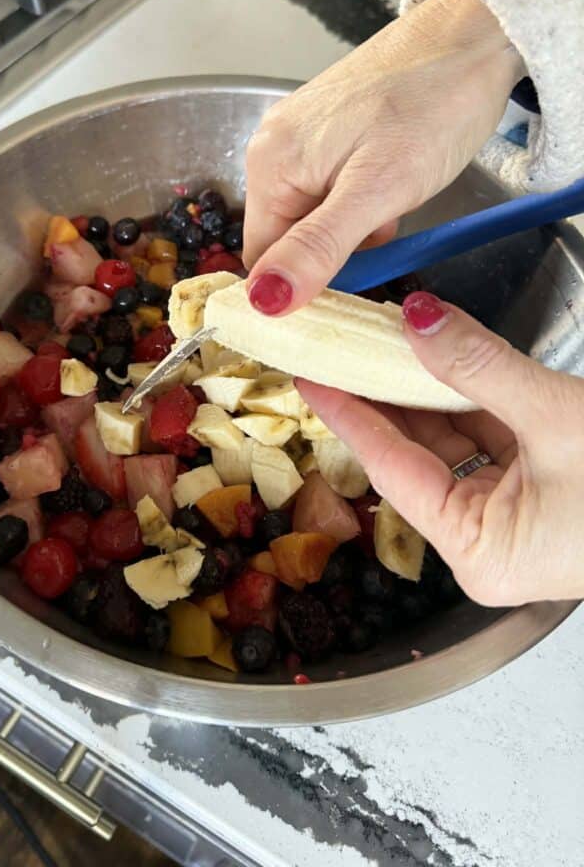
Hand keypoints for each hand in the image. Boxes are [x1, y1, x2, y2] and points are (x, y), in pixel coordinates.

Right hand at [243, 0, 523, 314]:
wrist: (475, 35)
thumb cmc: (432, 106)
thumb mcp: (377, 191)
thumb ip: (318, 248)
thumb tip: (264, 302)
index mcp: (269, 165)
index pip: (262, 260)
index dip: (299, 286)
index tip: (349, 290)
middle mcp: (271, 148)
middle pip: (283, 238)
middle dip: (329, 255)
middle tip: (382, 236)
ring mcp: (299, 136)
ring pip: (309, 217)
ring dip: (349, 232)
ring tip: (393, 206)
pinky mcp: (328, 129)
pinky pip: (327, 190)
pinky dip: (357, 205)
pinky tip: (391, 187)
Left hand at [297, 292, 583, 605]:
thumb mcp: (558, 417)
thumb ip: (479, 364)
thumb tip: (416, 318)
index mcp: (481, 551)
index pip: (393, 470)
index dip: (348, 416)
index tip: (311, 377)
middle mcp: (490, 541)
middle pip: (418, 454)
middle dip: (382, 395)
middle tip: (340, 347)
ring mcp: (518, 515)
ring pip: (454, 440)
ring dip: (424, 390)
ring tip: (379, 342)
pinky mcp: (544, 489)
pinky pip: (489, 436)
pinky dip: (468, 396)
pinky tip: (436, 358)